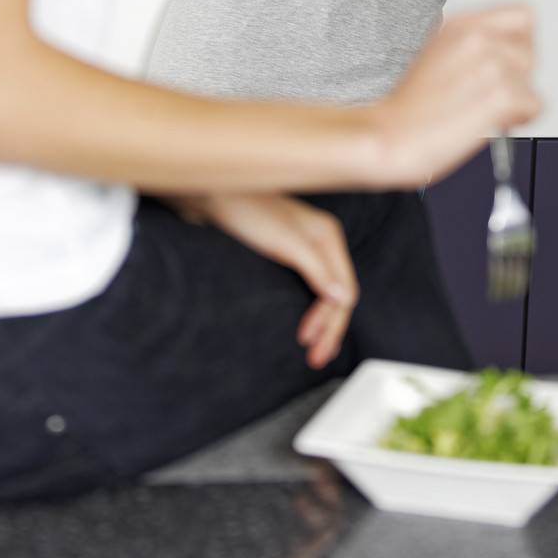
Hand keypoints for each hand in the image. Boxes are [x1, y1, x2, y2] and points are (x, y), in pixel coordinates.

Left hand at [167, 192, 357, 368]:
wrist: (214, 198)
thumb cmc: (247, 214)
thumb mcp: (285, 243)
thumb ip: (316, 269)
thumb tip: (344, 298)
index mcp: (328, 236)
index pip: (344, 289)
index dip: (330, 320)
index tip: (308, 342)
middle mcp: (322, 242)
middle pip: (337, 294)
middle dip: (330, 328)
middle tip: (315, 359)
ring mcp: (306, 248)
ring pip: (325, 294)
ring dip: (323, 323)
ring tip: (313, 351)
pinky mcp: (289, 255)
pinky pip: (311, 288)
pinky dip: (312, 311)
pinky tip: (307, 326)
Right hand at [371, 3, 541, 188]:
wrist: (389, 136)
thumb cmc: (409, 107)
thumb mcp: (438, 53)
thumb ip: (474, 45)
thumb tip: (508, 54)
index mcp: (461, 24)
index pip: (522, 15)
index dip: (519, 44)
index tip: (506, 64)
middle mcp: (477, 38)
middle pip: (531, 51)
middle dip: (518, 76)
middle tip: (490, 93)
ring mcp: (490, 64)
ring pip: (531, 81)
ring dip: (515, 101)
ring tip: (482, 110)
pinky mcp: (500, 95)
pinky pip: (534, 105)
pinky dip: (520, 119)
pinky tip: (493, 122)